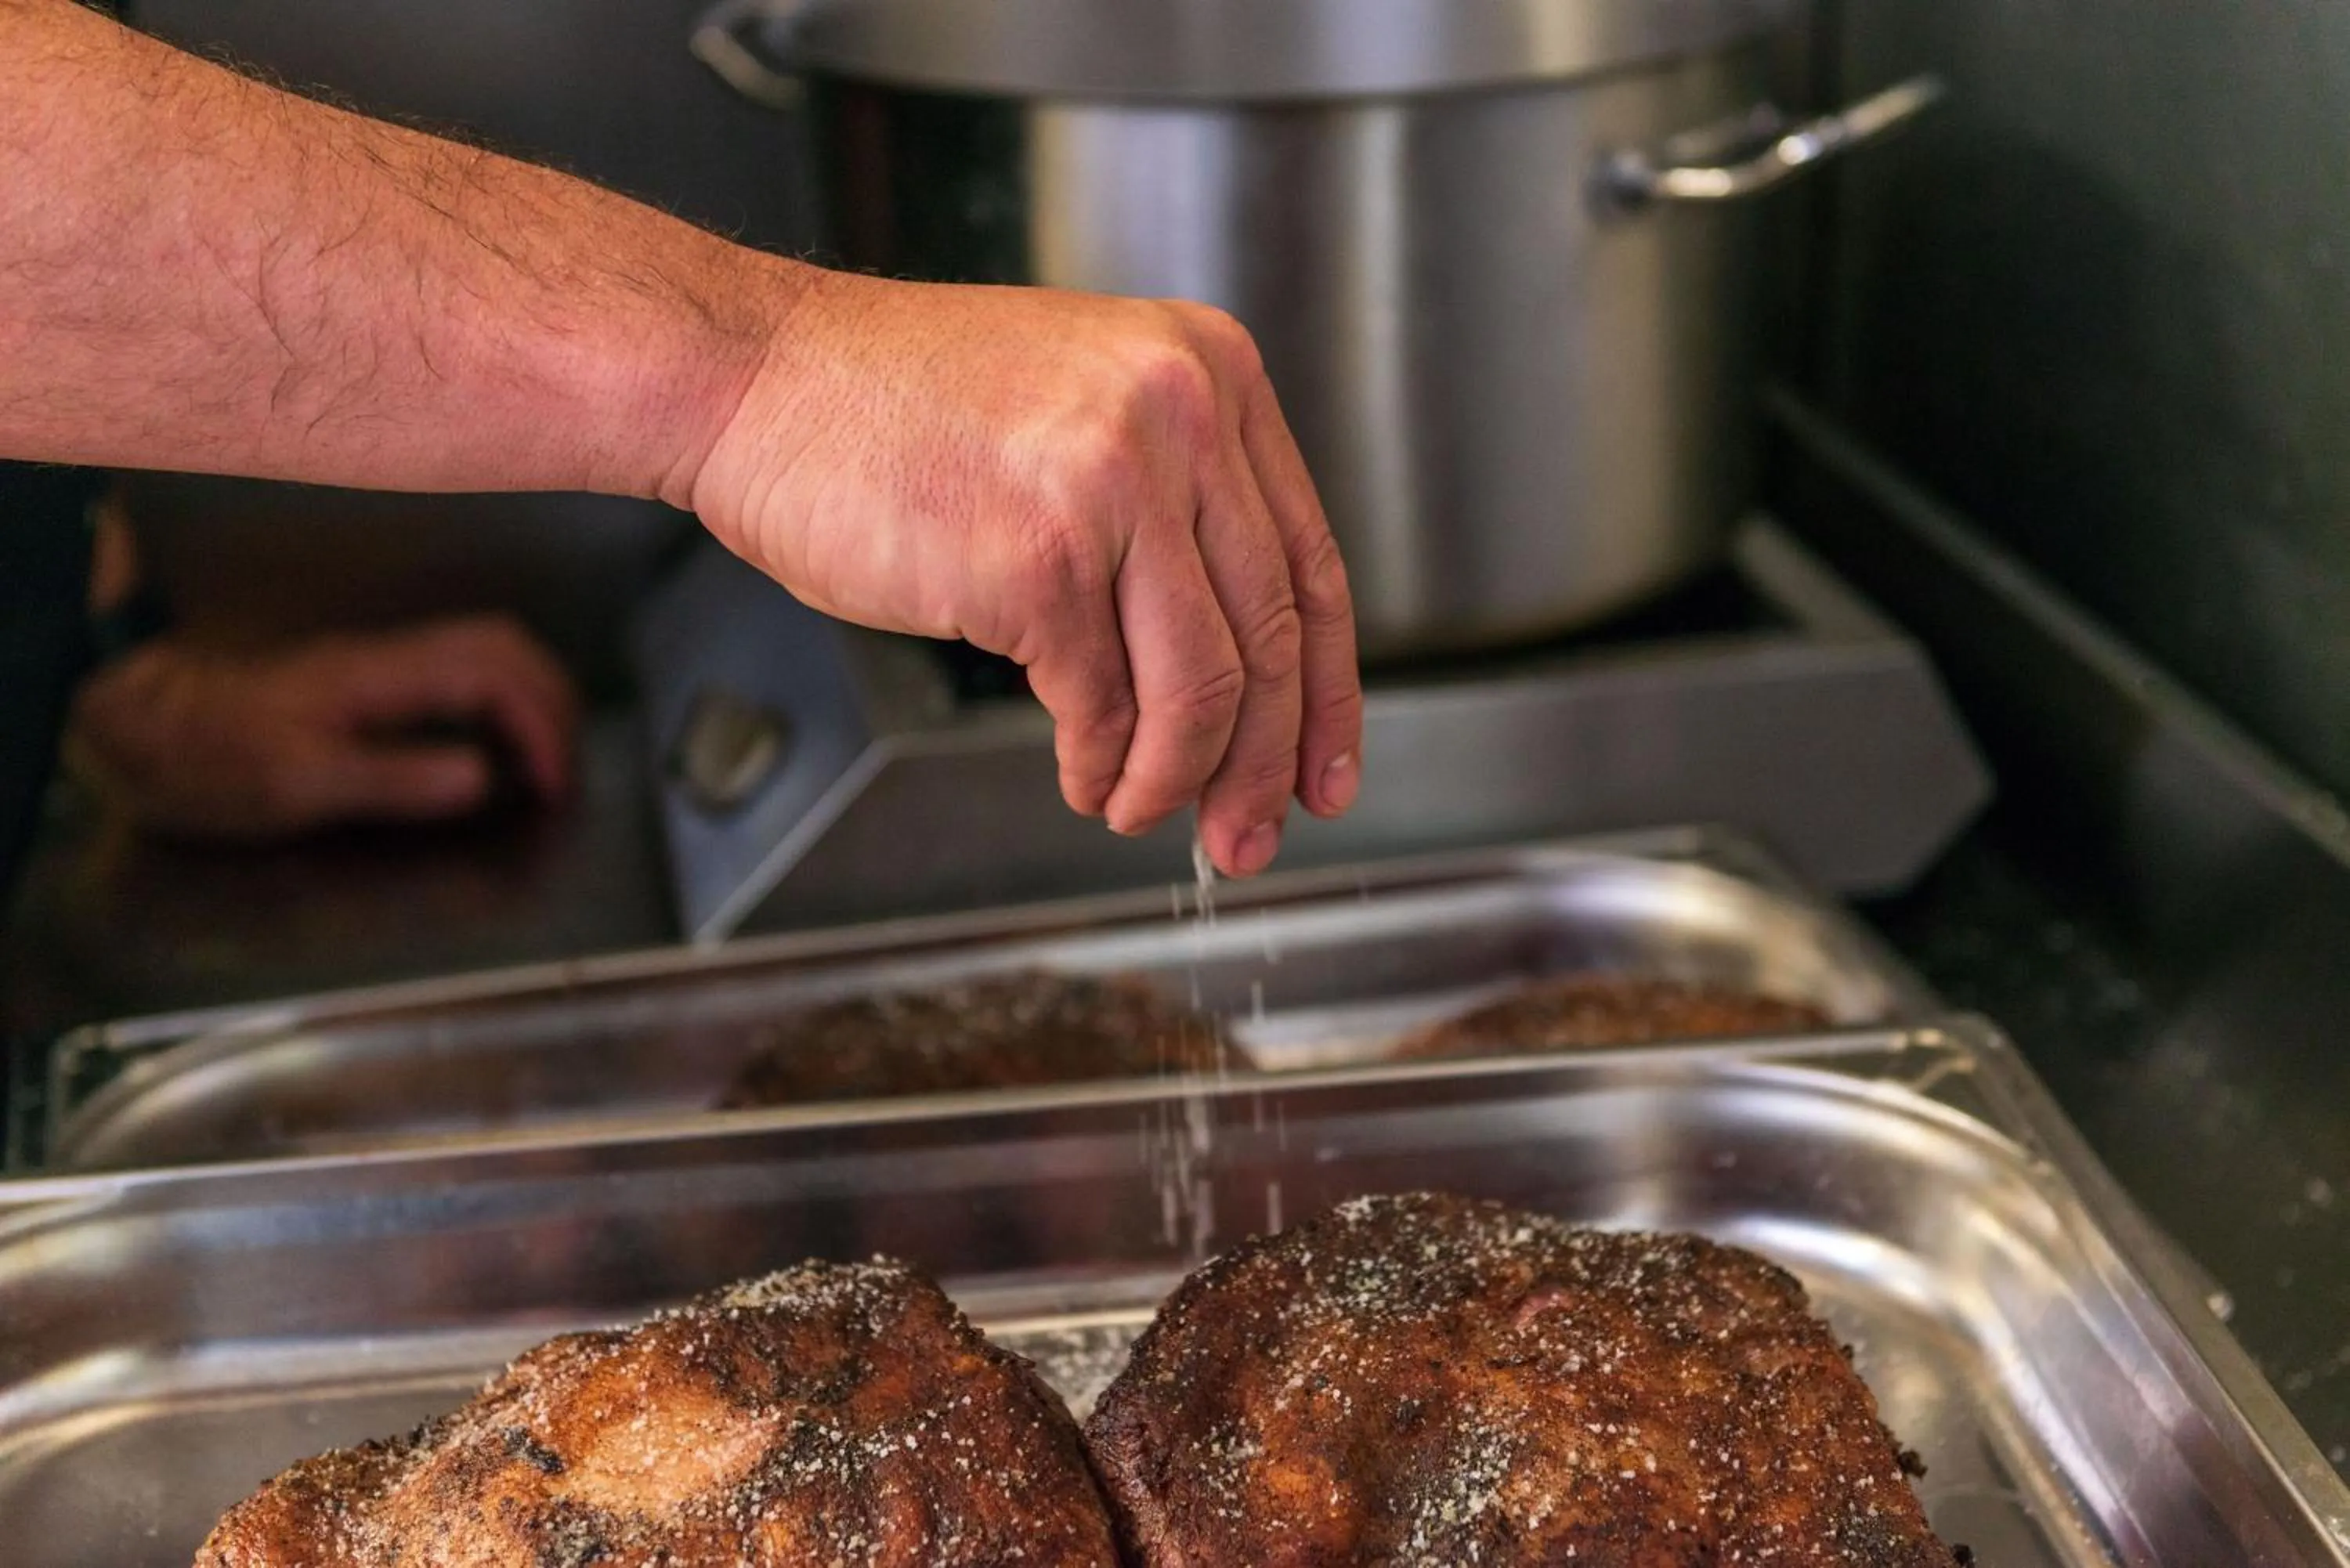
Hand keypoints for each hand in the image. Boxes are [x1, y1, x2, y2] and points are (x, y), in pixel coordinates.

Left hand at [65, 615, 578, 839]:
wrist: (139, 729)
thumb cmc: (209, 763)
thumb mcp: (296, 786)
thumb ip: (393, 778)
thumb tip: (483, 777)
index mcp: (379, 676)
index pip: (493, 677)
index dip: (540, 729)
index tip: (550, 788)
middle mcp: (386, 656)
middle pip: (505, 646)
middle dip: (555, 704)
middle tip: (565, 773)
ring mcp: (378, 663)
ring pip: (487, 649)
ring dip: (533, 696)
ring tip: (544, 758)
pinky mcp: (368, 679)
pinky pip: (461, 669)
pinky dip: (501, 701)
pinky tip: (494, 745)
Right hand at [689, 269, 1363, 878]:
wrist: (761, 378)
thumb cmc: (896, 408)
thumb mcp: (1084, 408)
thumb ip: (1173, 506)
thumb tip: (1237, 673)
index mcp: (1212, 371)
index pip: (1309, 563)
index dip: (1329, 693)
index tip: (1324, 771)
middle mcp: (1183, 415)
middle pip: (1272, 636)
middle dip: (1264, 764)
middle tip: (1248, 835)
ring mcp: (1115, 484)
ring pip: (1203, 686)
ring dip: (1179, 779)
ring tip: (1140, 812)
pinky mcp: (1042, 559)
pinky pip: (1106, 703)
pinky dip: (1103, 763)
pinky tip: (1084, 778)